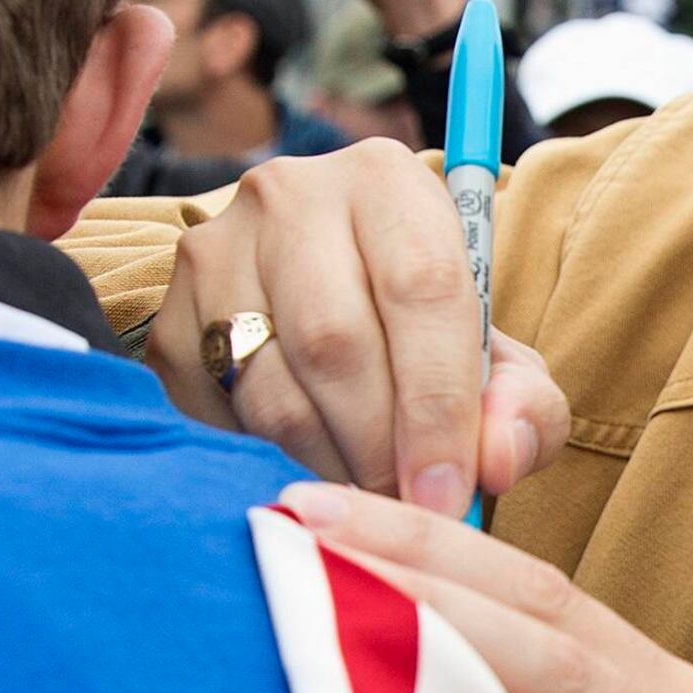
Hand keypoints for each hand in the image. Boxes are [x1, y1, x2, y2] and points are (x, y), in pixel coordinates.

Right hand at [148, 140, 567, 511]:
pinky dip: (267, 464)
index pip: (421, 289)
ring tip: (364, 499)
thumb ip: (526, 409)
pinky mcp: (166, 319)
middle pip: (336, 342)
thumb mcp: (499, 365)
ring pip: (270, 388)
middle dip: (379, 448)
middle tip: (405, 511)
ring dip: (325, 467)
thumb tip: (497, 460)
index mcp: (386, 181)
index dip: (439, 406)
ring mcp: (214, 252)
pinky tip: (307, 473)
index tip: (449, 493)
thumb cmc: (426, 344)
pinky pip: (217, 416)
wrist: (327, 310)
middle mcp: (289, 196)